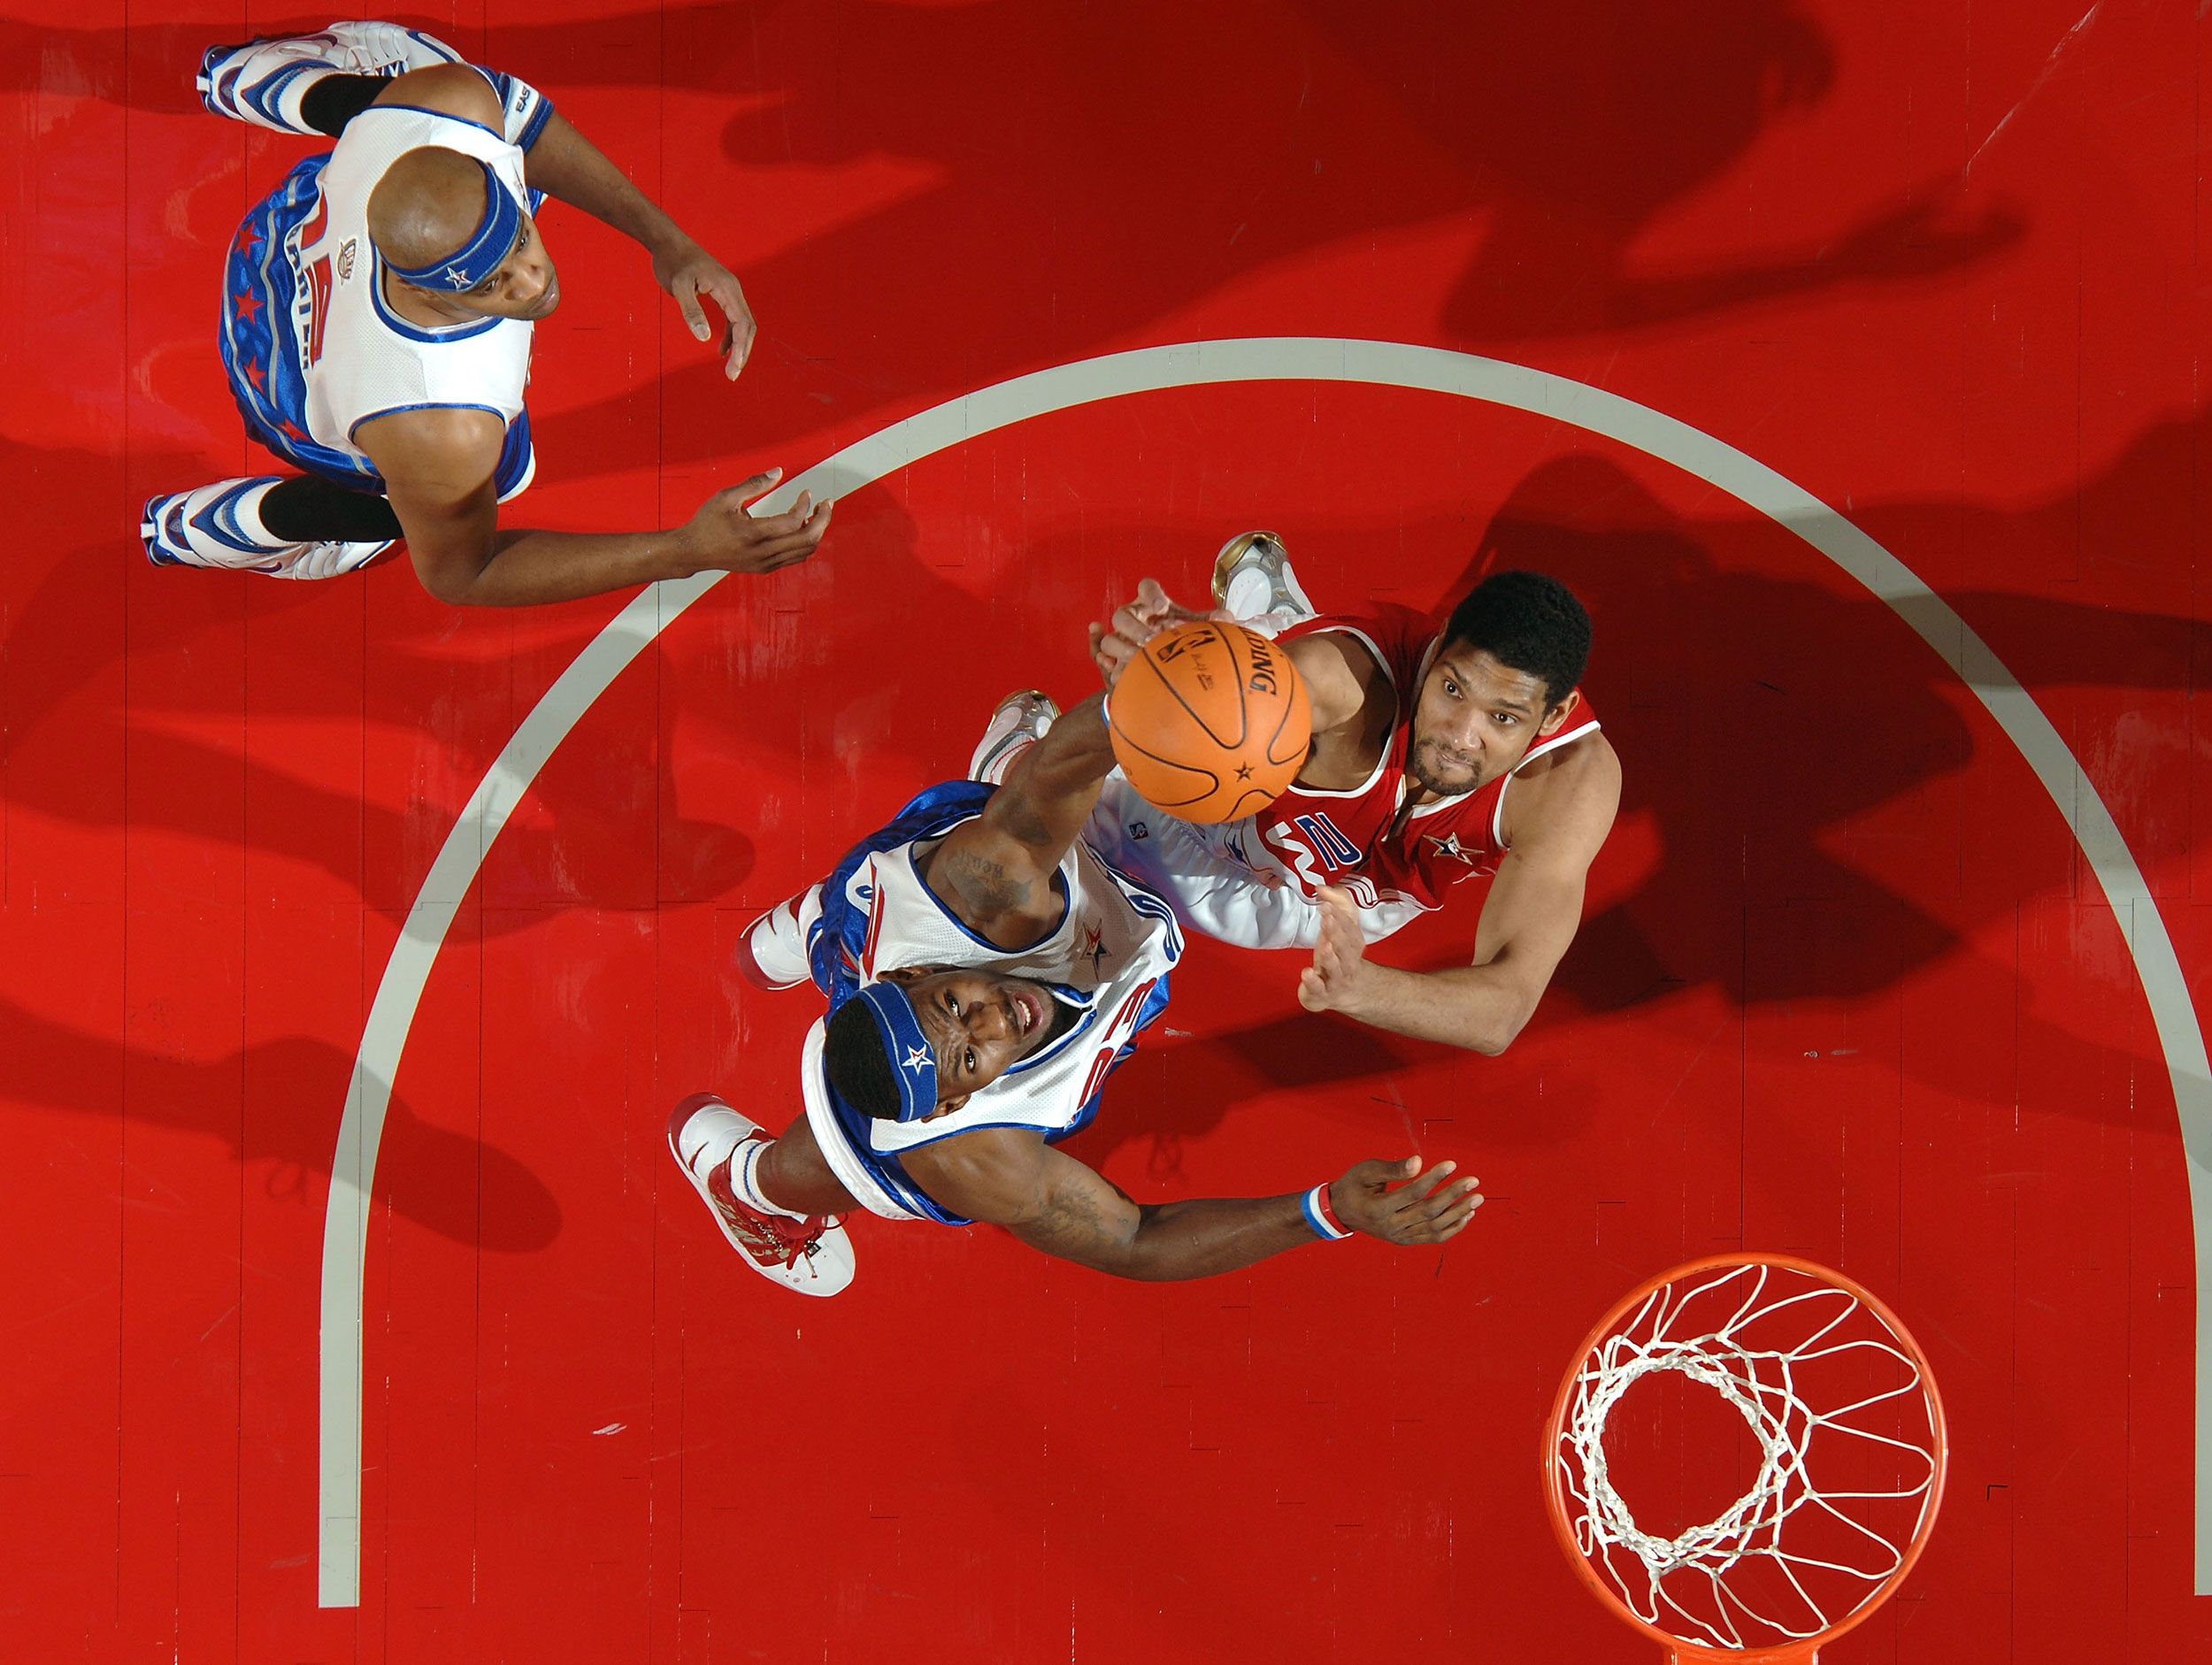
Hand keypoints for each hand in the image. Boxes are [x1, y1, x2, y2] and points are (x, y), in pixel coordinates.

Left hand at [654, 237, 756, 379]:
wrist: (668, 242)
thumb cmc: (672, 262)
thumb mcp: (679, 287)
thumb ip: (691, 311)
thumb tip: (704, 337)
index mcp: (728, 288)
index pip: (743, 323)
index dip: (741, 348)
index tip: (733, 369)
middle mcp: (733, 290)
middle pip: (747, 327)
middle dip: (743, 352)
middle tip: (732, 375)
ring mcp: (729, 291)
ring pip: (742, 324)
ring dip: (738, 347)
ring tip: (730, 368)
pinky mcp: (721, 293)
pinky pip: (733, 319)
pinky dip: (730, 336)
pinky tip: (721, 350)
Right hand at [678, 469, 830, 576]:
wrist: (693, 552)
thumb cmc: (707, 523)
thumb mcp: (725, 497)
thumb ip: (754, 484)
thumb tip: (779, 472)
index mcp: (752, 534)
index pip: (792, 523)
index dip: (805, 506)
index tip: (807, 492)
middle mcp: (762, 553)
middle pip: (807, 540)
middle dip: (823, 520)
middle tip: (827, 504)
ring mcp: (765, 563)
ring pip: (805, 551)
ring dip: (816, 531)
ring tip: (817, 514)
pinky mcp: (766, 568)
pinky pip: (795, 558)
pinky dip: (805, 542)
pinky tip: (803, 527)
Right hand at [1086, 577, 1224, 687]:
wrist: (1174, 661)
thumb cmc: (1185, 637)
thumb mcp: (1199, 628)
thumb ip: (1213, 621)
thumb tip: (1225, 618)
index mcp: (1153, 604)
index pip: (1146, 587)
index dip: (1150, 593)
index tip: (1161, 605)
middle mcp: (1134, 617)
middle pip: (1122, 615)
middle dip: (1134, 627)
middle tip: (1151, 640)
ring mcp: (1122, 638)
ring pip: (1110, 639)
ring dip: (1122, 647)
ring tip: (1139, 658)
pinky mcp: (1116, 658)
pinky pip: (1103, 658)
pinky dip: (1108, 663)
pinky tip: (1116, 669)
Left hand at [1297, 885, 1369, 1013]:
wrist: (1345, 992)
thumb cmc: (1339, 954)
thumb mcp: (1340, 928)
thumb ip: (1337, 904)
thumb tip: (1322, 886)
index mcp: (1353, 943)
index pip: (1351, 928)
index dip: (1340, 916)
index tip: (1327, 903)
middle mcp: (1348, 961)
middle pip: (1346, 947)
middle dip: (1337, 931)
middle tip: (1326, 916)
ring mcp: (1336, 978)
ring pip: (1336, 968)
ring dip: (1330, 957)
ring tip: (1324, 945)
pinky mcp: (1322, 993)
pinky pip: (1319, 988)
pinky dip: (1313, 981)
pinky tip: (1306, 972)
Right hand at [1329, 1155, 1483, 1245]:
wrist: (1341, 1212)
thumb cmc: (1354, 1185)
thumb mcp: (1366, 1171)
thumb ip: (1393, 1168)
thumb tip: (1420, 1162)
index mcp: (1378, 1208)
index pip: (1413, 1193)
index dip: (1434, 1178)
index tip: (1452, 1164)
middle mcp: (1390, 1227)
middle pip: (1428, 1211)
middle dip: (1453, 1195)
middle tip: (1473, 1181)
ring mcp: (1399, 1237)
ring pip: (1435, 1228)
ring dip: (1459, 1213)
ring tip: (1477, 1198)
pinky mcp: (1405, 1241)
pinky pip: (1433, 1237)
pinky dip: (1452, 1228)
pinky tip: (1466, 1214)